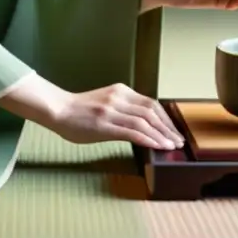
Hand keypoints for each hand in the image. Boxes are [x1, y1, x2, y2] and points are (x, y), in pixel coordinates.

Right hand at [49, 83, 184, 150]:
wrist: (58, 110)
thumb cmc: (80, 111)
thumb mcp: (106, 102)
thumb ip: (124, 109)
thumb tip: (144, 125)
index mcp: (121, 91)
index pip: (151, 104)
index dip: (166, 119)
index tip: (174, 131)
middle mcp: (119, 98)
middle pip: (151, 112)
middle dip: (168, 128)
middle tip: (178, 142)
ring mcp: (111, 110)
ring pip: (144, 122)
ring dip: (161, 136)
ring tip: (171, 147)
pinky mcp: (104, 124)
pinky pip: (132, 132)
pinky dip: (148, 139)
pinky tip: (156, 147)